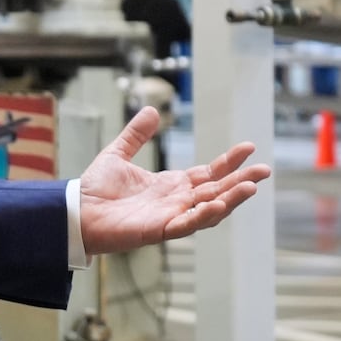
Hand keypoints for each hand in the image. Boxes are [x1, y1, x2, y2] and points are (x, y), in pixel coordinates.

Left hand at [78, 106, 269, 255]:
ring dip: (230, 200)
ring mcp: (169, 217)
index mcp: (170, 185)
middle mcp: (175, 201)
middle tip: (265, 170)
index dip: (228, 162)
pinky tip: (220, 205)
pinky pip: (187, 224)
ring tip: (252, 187)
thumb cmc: (95, 189)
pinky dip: (204, 216)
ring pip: (208, 210)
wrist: (75, 211)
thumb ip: (136, 135)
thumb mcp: (118, 154)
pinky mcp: (158, 230)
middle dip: (240, 181)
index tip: (248, 148)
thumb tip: (150, 110)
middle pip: (216, 191)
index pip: (208, 173)